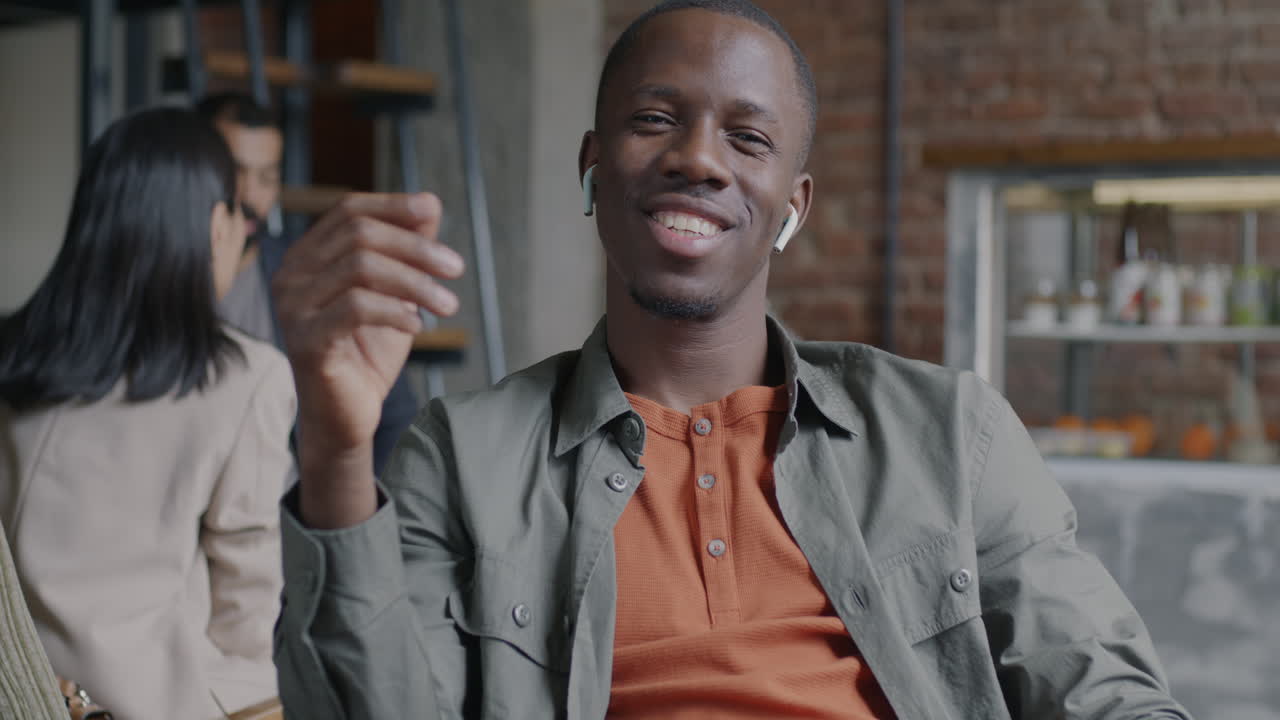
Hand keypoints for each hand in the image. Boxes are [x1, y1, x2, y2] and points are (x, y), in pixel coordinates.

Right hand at [272, 193, 463, 526]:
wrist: (346, 417)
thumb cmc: (368, 353)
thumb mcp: (396, 294)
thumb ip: (407, 250)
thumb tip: (429, 203)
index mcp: (308, 256)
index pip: (349, 210)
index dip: (392, 205)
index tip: (432, 210)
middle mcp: (291, 274)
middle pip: (359, 234)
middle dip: (416, 247)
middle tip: (456, 268)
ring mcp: (292, 307)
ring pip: (360, 267)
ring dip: (415, 282)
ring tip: (448, 305)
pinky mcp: (304, 339)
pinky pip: (356, 308)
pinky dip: (395, 311)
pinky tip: (418, 326)